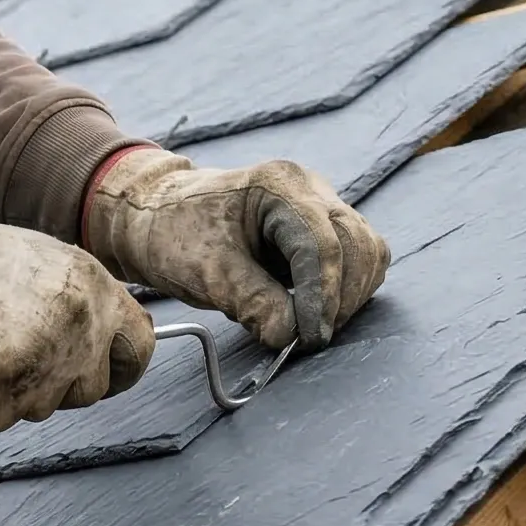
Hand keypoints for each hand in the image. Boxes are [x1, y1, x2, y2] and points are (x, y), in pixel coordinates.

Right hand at [0, 181, 155, 431]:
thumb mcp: (46, 262)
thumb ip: (81, 301)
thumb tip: (99, 332)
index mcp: (95, 296)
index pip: (138, 350)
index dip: (122, 365)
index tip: (110, 372)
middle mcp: (78, 338)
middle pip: (89, 390)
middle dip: (60, 382)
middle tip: (23, 357)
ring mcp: (40, 376)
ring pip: (40, 406)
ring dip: (15, 388)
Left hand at [86, 148, 387, 350]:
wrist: (159, 215)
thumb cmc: (175, 233)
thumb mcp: (204, 270)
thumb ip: (250, 300)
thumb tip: (290, 335)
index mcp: (278, 185)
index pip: (320, 244)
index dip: (321, 296)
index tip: (309, 337)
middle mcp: (309, 189)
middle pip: (356, 245)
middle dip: (339, 298)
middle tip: (310, 339)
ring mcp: (320, 206)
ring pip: (366, 252)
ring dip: (348, 296)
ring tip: (311, 327)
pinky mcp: (322, 229)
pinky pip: (356, 259)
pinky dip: (345, 290)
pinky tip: (315, 312)